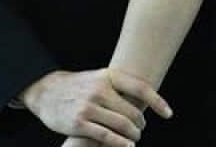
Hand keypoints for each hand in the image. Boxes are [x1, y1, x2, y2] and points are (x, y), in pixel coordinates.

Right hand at [21, 68, 170, 145]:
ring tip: (135, 138)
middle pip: (132, 111)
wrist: (46, 90)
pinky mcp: (79, 123)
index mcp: (109, 76)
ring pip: (121, 125)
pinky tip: (127, 146)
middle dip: (140, 123)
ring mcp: (89, 106)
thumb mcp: (100, 78)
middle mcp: (100, 90)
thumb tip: (147, 98)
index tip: (168, 114)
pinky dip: (120, 143)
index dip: (158, 101)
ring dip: (133, 135)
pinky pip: (106, 136)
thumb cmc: (80, 86)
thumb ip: (120, 86)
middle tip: (141, 129)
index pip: (141, 88)